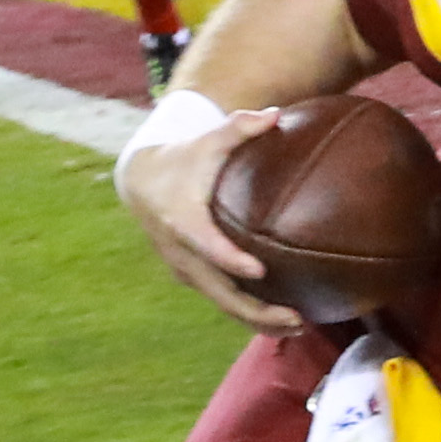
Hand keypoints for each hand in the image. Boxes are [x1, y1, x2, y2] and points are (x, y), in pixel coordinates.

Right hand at [114, 106, 304, 331]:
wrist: (141, 181)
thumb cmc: (184, 158)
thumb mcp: (207, 140)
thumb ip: (240, 127)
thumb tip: (275, 113)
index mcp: (184, 220)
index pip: (207, 245)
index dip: (230, 259)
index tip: (258, 271)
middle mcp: (183, 253)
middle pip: (220, 291)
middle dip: (256, 310)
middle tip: (296, 317)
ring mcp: (187, 269)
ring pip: (223, 304)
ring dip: (258, 320)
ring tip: (299, 327)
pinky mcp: (193, 277)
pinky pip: (222, 300)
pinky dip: (249, 314)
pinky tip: (282, 321)